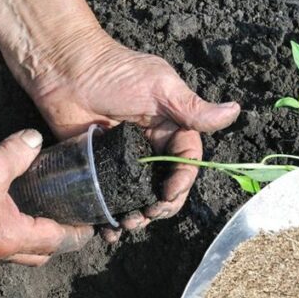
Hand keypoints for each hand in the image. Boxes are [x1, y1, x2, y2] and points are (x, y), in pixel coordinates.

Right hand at [0, 130, 93, 265]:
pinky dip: (8, 230)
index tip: (91, 224)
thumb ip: (20, 152)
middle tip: (69, 219)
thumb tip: (34, 141)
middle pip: (38, 255)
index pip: (56, 241)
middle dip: (57, 241)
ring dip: (31, 237)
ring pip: (14, 251)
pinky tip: (8, 206)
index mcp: (9, 237)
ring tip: (42, 212)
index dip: (77, 232)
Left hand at [30, 33, 240, 241]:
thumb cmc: (113, 72)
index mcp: (169, 127)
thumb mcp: (159, 87)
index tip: (168, 194)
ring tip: (127, 224)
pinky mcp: (95, 166)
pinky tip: (106, 228)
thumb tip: (234, 112)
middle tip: (148, 215)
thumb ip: (192, 108)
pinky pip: (106, 195)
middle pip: (163, 184)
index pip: (185, 161)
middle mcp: (147, 146)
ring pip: (136, 194)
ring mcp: (121, 158)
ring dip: (137, 215)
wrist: (64, 69)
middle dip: (160, 205)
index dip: (181, 181)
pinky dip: (107, 215)